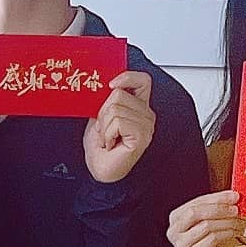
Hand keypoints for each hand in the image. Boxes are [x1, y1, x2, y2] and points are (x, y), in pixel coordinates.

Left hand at [82, 70, 155, 186]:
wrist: (98, 169)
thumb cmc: (100, 146)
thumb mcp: (101, 114)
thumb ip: (107, 98)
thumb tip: (102, 82)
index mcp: (138, 106)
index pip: (142, 80)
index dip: (126, 77)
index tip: (110, 85)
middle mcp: (146, 115)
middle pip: (119, 93)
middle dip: (103, 111)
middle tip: (104, 129)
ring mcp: (146, 126)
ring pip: (115, 108)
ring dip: (104, 126)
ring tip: (107, 138)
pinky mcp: (142, 136)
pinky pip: (117, 122)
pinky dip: (107, 134)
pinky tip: (110, 144)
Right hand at [164, 186, 243, 246]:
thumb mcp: (213, 226)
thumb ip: (219, 211)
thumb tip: (235, 197)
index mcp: (176, 219)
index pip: (196, 202)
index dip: (217, 197)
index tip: (234, 196)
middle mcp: (174, 231)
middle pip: (197, 212)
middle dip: (220, 208)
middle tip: (237, 208)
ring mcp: (181, 244)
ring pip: (206, 225)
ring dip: (228, 222)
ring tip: (240, 223)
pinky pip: (212, 238)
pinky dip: (228, 233)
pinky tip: (236, 233)